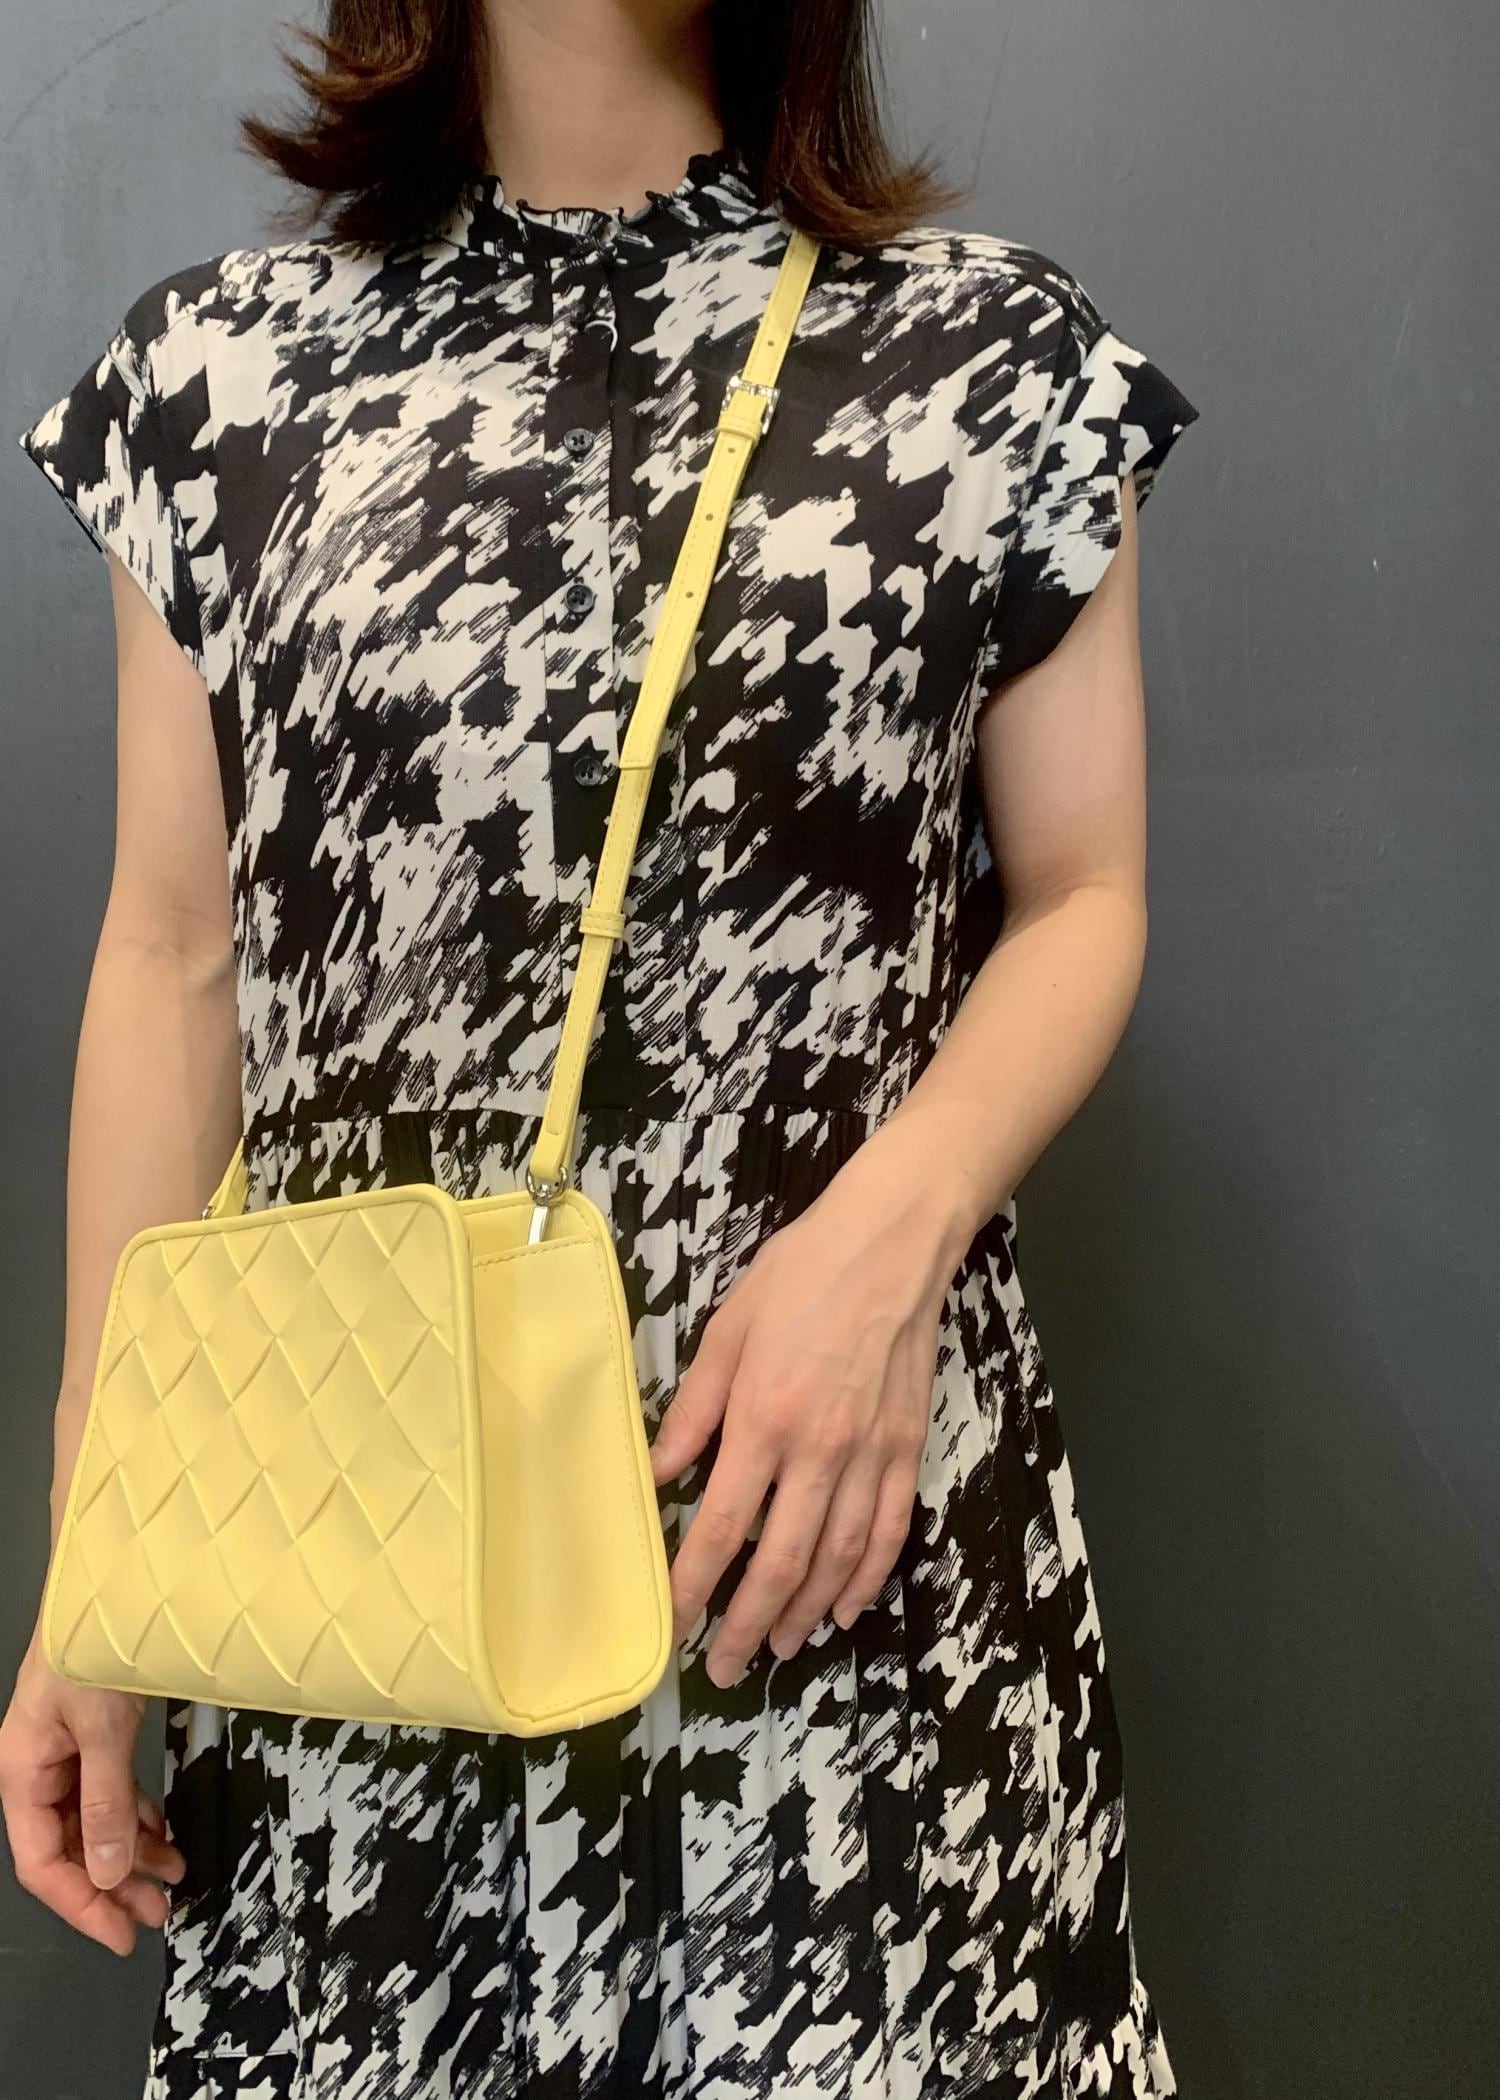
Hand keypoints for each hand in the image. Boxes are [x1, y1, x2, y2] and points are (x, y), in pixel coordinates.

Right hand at [0, 1634, 184, 1955]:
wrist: (111, 1582)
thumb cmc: (93, 1641)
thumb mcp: (102, 1729)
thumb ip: (106, 1802)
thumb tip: (111, 1870)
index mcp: (23, 1770)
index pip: (42, 1861)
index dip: (80, 1904)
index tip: (119, 1932)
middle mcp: (40, 1766)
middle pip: (69, 1847)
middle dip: (112, 1884)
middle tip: (154, 1912)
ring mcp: (67, 1751)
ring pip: (93, 1822)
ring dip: (130, 1852)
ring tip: (171, 1876)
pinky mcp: (94, 1735)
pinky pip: (110, 1792)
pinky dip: (136, 1815)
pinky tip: (160, 1833)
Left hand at [649, 1128, 975, 1685]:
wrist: (892, 1244)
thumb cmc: (800, 1275)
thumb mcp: (728, 1329)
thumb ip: (693, 1409)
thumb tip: (658, 1473)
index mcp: (764, 1418)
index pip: (723, 1526)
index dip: (695, 1587)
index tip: (673, 1626)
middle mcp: (819, 1449)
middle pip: (781, 1561)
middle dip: (749, 1623)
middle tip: (724, 1667)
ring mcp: (870, 1454)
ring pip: (838, 1559)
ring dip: (805, 1613)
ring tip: (780, 1649)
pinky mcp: (906, 1448)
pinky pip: (889, 1530)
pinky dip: (867, 1578)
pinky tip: (845, 1608)